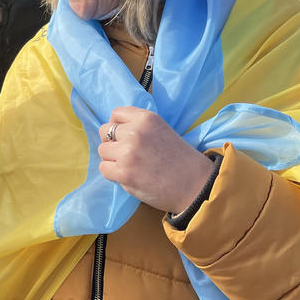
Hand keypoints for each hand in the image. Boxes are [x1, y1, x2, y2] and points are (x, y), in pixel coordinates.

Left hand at [97, 107, 213, 213]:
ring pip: (102, 151)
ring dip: (112, 160)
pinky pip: (104, 169)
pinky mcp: (124, 172)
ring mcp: (128, 152)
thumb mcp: (161, 131)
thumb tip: (113, 131)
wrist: (196, 186)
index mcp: (146, 118)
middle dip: (112, 143)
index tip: (125, 137)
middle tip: (126, 154)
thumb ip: (139, 127)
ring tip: (130, 167)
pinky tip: (129, 177)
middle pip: (105, 131)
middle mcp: (135, 132)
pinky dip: (113, 174)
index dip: (117, 127)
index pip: (115, 114)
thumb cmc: (180, 161)